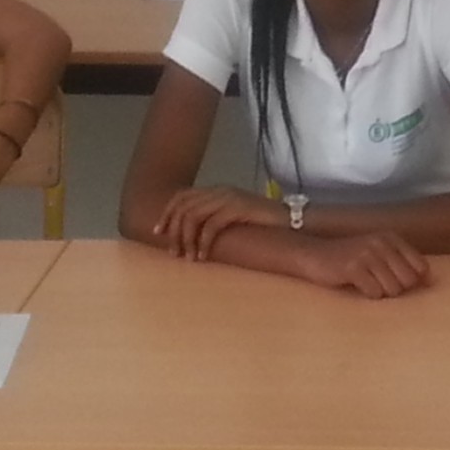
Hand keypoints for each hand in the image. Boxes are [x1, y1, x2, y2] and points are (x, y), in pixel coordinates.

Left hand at [150, 187, 282, 259]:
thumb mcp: (234, 218)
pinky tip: (203, 256)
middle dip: (173, 231)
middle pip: (183, 207)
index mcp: (216, 191)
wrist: (291, 221)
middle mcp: (219, 191)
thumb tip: (190, 237)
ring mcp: (228, 198)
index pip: (181, 196)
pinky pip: (211, 225)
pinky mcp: (238, 209)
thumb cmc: (262, 225)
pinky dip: (203, 242)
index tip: (157, 233)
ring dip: (186, 239)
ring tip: (188, 258)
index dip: (166, 214)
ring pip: (193, 216)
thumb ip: (214, 220)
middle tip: (173, 253)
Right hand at [296, 231, 432, 298]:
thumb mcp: (378, 253)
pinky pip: (374, 293)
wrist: (313, 255)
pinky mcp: (353, 267)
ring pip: (393, 289)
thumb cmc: (349, 259)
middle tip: (378, 284)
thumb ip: (402, 263)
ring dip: (381, 293)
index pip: (421, 267)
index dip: (412, 281)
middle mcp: (382, 243)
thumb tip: (431, 281)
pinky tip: (357, 286)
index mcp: (392, 238)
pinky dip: (368, 295)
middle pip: (408, 281)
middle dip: (396, 289)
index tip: (397, 282)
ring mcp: (367, 254)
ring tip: (367, 284)